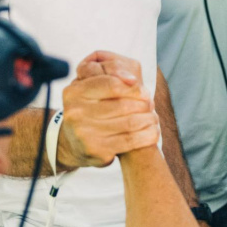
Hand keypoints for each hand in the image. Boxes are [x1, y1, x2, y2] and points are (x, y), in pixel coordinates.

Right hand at [57, 51, 158, 169]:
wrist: (72, 144)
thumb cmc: (88, 109)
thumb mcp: (89, 88)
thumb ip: (109, 75)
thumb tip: (133, 79)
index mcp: (74, 92)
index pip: (110, 84)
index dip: (132, 86)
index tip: (145, 91)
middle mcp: (75, 112)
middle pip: (122, 105)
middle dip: (143, 104)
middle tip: (151, 104)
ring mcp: (84, 133)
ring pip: (129, 122)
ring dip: (148, 119)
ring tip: (153, 117)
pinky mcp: (96, 150)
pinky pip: (130, 140)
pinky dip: (146, 135)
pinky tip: (153, 131)